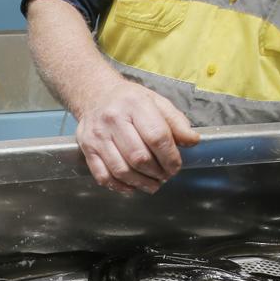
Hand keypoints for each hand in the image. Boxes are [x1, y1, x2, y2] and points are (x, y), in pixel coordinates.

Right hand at [73, 79, 200, 194]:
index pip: (157, 137)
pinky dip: (120, 186)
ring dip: (141, 183)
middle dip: (157, 173)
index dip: (170, 158)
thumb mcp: (156, 102)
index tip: (176, 166)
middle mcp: (113, 119)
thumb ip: (176, 122)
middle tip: (165, 176)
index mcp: (134, 104)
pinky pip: (103, 176)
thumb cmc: (129, 101)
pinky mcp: (87, 149)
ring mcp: (97, 136)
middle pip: (139, 157)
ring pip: (121, 170)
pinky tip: (132, 186)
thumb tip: (193, 141)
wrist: (95, 94)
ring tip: (153, 184)